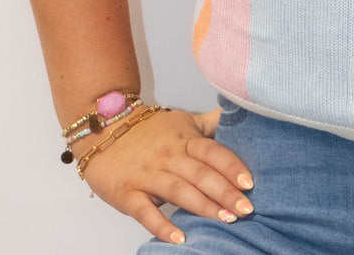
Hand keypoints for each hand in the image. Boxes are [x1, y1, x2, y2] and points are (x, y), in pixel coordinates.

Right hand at [79, 107, 255, 243]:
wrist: (104, 129)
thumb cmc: (149, 130)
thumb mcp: (182, 121)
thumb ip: (209, 124)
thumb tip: (239, 115)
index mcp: (184, 139)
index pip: (212, 152)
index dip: (231, 166)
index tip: (250, 183)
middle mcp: (169, 156)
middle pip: (200, 174)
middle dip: (225, 192)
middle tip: (246, 209)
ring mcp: (148, 175)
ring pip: (179, 191)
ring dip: (203, 207)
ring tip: (225, 220)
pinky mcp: (127, 194)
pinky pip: (146, 211)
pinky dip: (162, 226)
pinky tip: (180, 238)